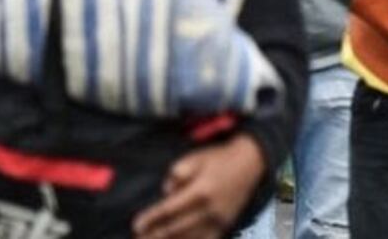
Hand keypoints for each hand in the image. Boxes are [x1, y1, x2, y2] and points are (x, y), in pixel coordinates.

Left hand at [133, 133, 266, 238]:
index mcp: (200, 191)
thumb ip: (178, 173)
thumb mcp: (196, 157)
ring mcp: (219, 221)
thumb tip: (166, 191)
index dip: (151, 218)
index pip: (170, 209)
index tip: (136, 225)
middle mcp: (209, 210)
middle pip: (176, 228)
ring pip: (189, 238)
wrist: (251, 163)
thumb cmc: (220, 158)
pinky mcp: (225, 226)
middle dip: (155, 235)